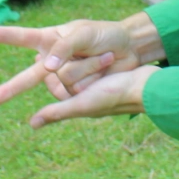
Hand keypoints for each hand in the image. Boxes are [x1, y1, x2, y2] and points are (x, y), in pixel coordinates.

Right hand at [0, 19, 142, 106]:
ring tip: (105, 57)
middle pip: (27, 78)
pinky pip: (74, 94)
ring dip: (86, 71)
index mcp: (49, 39)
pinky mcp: (75, 92)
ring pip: (62, 83)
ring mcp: (62, 78)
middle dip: (8, 90)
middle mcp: (51, 60)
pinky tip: (102, 69)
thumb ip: (64, 47)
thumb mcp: (85, 34)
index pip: (18, 37)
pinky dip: (90, 82)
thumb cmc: (105, 34)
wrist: (130, 50)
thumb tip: (46, 67)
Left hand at [27, 66, 158, 128]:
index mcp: (75, 102)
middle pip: (67, 71)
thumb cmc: (114, 96)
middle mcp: (84, 95)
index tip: (60, 61)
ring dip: (92, 60)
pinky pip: (95, 61)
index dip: (56, 70)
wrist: (147, 87)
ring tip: (108, 58)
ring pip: (80, 64)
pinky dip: (99, 59)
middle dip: (81, 64)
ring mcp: (97, 86)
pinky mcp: (108, 76)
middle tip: (95, 60)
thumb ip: (58, 112)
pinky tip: (108, 54)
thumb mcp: (82, 104)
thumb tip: (32, 124)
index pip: (54, 82)